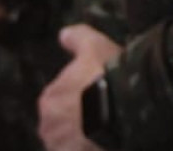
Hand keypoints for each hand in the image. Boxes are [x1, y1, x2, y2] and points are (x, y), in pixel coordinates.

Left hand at [39, 24, 123, 150]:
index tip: (97, 95)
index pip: (61, 99)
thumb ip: (78, 39)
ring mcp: (62, 147)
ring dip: (84, 140)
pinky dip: (91, 149)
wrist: (123, 108)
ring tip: (108, 133)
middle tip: (104, 116)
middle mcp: (49, 125)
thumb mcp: (95, 47)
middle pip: (64, 124)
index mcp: (50, 98)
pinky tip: (107, 143)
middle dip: (79, 122)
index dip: (81, 97)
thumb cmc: (107, 74)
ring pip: (72, 143)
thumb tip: (64, 34)